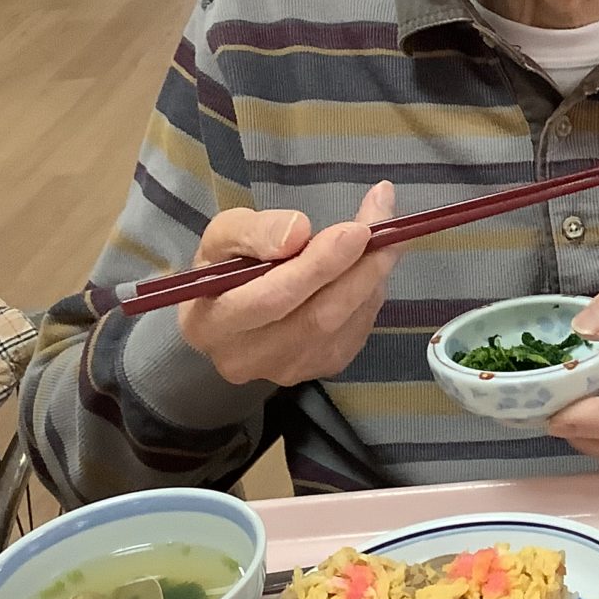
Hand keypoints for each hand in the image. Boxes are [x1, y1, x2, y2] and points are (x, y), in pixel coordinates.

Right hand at [176, 183, 399, 386]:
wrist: (232, 310)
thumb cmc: (225, 267)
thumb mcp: (224, 234)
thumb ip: (255, 230)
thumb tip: (298, 232)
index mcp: (213, 323)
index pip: (272, 299)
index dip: (318, 265)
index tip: (355, 230)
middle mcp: (249, 358)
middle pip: (317, 317)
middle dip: (359, 269)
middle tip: (385, 228)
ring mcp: (289, 369)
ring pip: (345, 324)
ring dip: (372, 278)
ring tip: (384, 238)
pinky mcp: (321, 368)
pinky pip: (357, 330)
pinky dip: (371, 294)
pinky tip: (368, 267)